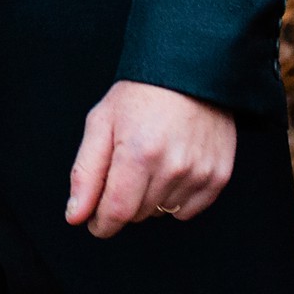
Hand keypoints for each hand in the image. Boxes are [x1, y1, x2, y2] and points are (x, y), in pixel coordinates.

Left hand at [65, 80, 235, 238]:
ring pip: (161, 213)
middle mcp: (172, 168)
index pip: (116, 212)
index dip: (100, 222)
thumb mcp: (101, 122)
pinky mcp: (218, 177)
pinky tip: (171, 167)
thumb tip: (75, 216)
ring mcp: (199, 174)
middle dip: (123, 201)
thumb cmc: (139, 94)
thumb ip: (85, 172)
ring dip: (149, 198)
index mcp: (138, 153)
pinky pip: (188, 211)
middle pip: (137, 215)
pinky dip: (175, 198)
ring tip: (150, 160)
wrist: (189, 71)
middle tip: (124, 167)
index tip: (94, 218)